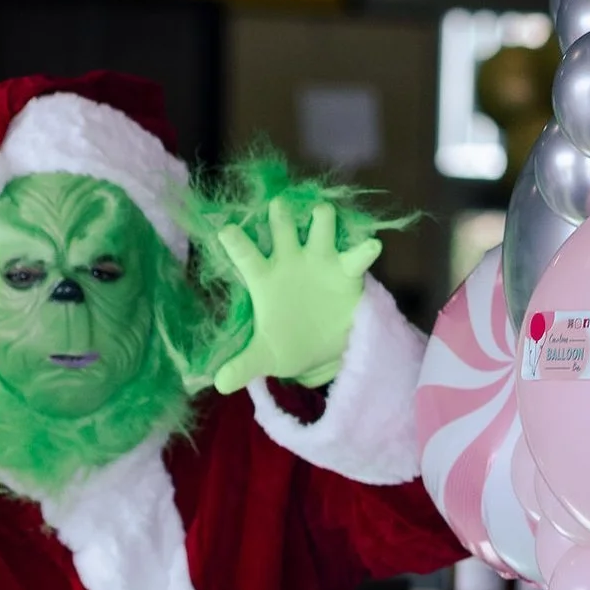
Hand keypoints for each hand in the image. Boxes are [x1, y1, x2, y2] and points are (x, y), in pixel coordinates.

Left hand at [206, 201, 379, 395]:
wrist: (321, 349)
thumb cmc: (286, 342)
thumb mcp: (264, 356)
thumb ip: (243, 365)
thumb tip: (219, 384)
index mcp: (263, 277)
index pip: (246, 255)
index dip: (236, 242)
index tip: (225, 230)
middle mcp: (290, 260)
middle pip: (283, 228)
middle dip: (281, 216)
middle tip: (277, 205)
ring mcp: (320, 261)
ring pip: (321, 227)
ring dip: (322, 219)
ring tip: (321, 213)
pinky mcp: (347, 271)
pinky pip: (357, 257)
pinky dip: (365, 251)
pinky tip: (370, 247)